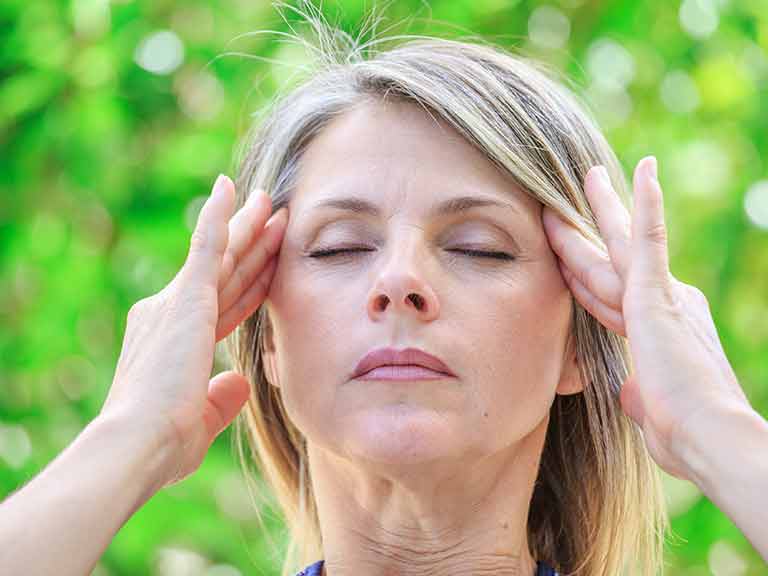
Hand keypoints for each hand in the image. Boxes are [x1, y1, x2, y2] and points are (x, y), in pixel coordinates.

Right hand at [100, 175, 287, 486]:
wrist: (140, 442)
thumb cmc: (164, 445)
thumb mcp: (202, 418)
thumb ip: (223, 397)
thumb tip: (241, 382)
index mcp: (179, 343)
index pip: (227, 305)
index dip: (252, 283)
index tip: (270, 265)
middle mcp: (171, 314)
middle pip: (227, 273)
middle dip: (253, 245)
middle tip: (272, 215)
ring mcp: (178, 303)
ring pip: (224, 255)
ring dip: (249, 227)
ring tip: (270, 201)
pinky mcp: (185, 297)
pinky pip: (205, 245)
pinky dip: (219, 216)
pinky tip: (230, 188)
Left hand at [542, 157, 750, 480]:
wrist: (708, 439)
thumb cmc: (685, 438)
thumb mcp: (650, 410)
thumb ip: (635, 393)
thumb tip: (626, 391)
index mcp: (658, 331)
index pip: (608, 296)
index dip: (582, 277)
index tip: (565, 260)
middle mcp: (665, 304)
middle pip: (611, 259)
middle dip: (586, 230)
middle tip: (571, 199)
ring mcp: (662, 297)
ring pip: (614, 247)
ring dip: (596, 211)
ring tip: (584, 176)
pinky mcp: (659, 296)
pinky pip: (648, 241)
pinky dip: (646, 205)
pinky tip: (644, 168)